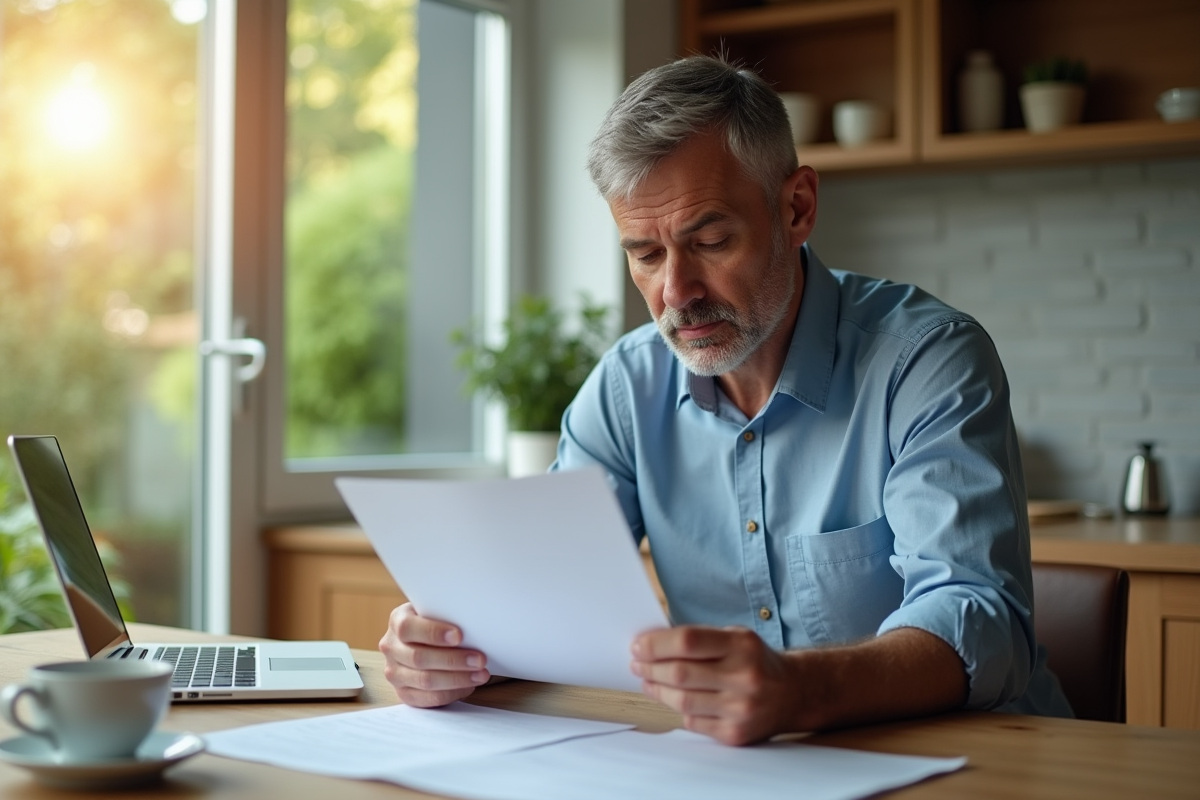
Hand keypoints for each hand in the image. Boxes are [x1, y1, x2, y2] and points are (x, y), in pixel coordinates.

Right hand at [379, 603, 490, 706]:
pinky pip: (428, 698)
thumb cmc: (438, 624)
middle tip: (480, 659)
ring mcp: (394, 673)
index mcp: (397, 621)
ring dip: (457, 679)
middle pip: (419, 657)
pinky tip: (469, 686)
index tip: (459, 636)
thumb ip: (446, 615)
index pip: (408, 628)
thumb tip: (473, 625)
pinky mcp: (403, 693)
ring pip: (425, 681)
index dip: (433, 632)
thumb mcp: (438, 612)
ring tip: (480, 675)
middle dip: (453, 660)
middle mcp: (391, 647)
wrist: (425, 641)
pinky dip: (452, 693)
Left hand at [631, 625, 800, 745]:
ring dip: (657, 690)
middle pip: (680, 673)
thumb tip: (652, 645)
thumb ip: (698, 639)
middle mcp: (744, 677)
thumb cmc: (755, 661)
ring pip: (682, 701)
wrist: (793, 693)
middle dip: (650, 668)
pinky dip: (678, 709)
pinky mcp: (735, 733)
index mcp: (742, 646)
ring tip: (647, 681)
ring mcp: (740, 708)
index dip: (656, 644)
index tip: (638, 646)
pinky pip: (692, 721)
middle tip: (637, 664)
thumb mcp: (735, 636)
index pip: (688, 642)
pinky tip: (672, 698)